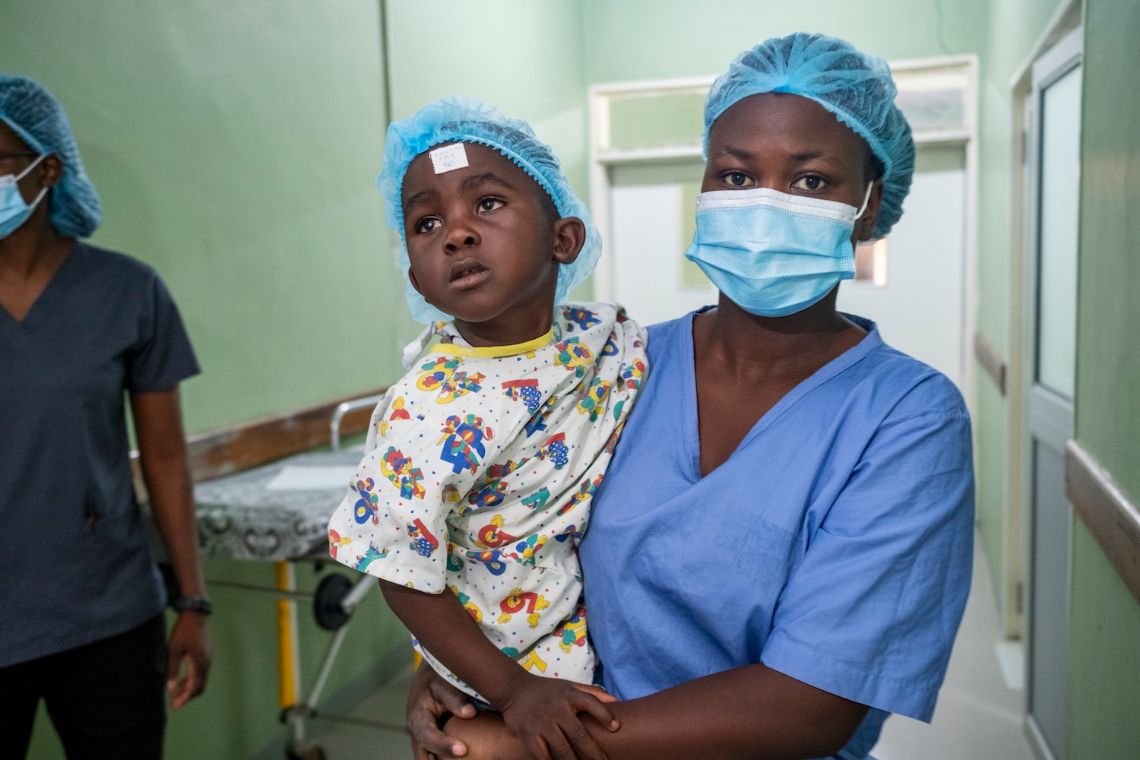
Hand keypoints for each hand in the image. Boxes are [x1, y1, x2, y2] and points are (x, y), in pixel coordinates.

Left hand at [166, 611, 210, 708]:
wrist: (196, 614)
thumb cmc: (183, 631)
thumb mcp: (174, 650)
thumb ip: (173, 670)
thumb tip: (170, 688)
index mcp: (199, 662)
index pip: (194, 688)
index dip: (184, 699)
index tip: (175, 706)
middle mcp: (207, 662)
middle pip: (200, 686)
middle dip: (187, 696)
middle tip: (174, 702)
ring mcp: (209, 658)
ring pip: (201, 679)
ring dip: (189, 688)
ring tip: (175, 692)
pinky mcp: (207, 654)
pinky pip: (201, 672)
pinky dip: (192, 679)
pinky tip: (182, 679)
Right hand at [407, 663, 477, 758]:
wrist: (432, 674)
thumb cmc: (438, 676)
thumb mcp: (443, 682)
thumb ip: (455, 697)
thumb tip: (470, 713)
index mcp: (417, 717)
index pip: (427, 737)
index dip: (443, 746)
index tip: (463, 750)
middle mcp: (418, 732)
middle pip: (424, 756)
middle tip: (462, 759)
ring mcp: (424, 737)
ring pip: (428, 757)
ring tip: (464, 759)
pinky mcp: (433, 739)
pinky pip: (437, 754)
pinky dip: (446, 758)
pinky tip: (465, 756)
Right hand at [497, 674, 619, 759]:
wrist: (514, 689)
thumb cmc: (548, 690)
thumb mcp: (569, 686)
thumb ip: (592, 693)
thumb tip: (617, 702)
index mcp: (569, 695)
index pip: (591, 702)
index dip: (604, 715)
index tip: (616, 728)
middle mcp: (557, 709)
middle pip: (579, 734)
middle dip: (594, 752)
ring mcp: (542, 723)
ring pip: (563, 749)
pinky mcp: (529, 734)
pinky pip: (543, 756)